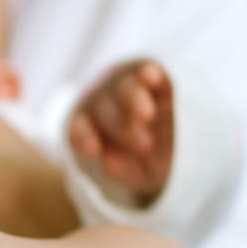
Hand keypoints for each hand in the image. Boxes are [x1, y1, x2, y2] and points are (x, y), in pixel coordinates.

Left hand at [69, 59, 173, 201]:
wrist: (168, 148)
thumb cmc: (142, 164)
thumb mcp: (135, 175)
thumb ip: (120, 170)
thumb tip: (108, 162)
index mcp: (89, 129)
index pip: (78, 130)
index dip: (84, 137)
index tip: (93, 151)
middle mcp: (105, 104)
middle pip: (104, 109)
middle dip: (121, 125)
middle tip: (143, 144)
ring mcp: (130, 88)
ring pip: (125, 88)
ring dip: (133, 99)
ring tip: (146, 115)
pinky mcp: (156, 79)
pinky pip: (150, 72)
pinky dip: (149, 74)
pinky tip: (150, 75)